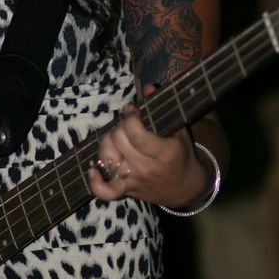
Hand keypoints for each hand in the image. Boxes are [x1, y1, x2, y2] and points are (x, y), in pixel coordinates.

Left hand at [88, 92, 210, 207]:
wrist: (185, 187)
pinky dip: (96, 182)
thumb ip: (162, 106)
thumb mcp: (178, 130)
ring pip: (108, 158)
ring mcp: (135, 181)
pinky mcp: (126, 191)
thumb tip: (147, 87)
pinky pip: (105, 191)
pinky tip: (93, 169)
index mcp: (163, 152)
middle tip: (128, 124)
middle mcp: (147, 168)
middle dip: (120, 126)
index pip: (136, 134)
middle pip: (118, 140)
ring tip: (117, 138)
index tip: (132, 109)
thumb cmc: (180, 154)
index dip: (130, 117)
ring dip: (108, 143)